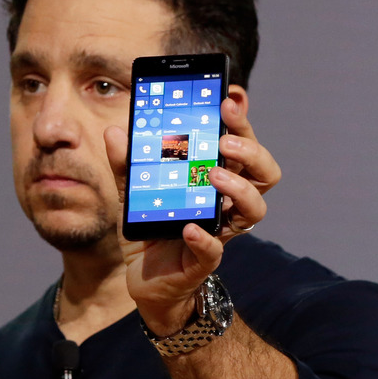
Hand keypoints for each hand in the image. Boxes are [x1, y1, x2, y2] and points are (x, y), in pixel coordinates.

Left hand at [103, 86, 279, 336]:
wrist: (146, 282)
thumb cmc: (151, 231)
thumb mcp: (134, 193)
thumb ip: (127, 164)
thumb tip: (115, 132)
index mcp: (214, 180)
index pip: (239, 146)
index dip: (241, 121)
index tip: (229, 97)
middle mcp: (226, 204)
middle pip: (263, 172)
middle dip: (251, 149)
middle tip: (224, 140)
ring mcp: (220, 232)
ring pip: (255, 209)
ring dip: (238, 188)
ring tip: (213, 175)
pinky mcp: (203, 260)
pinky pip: (214, 250)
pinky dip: (205, 238)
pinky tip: (189, 228)